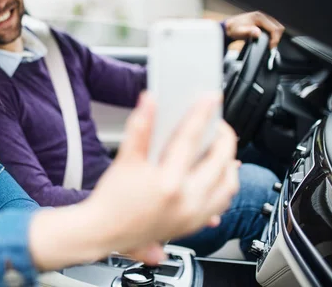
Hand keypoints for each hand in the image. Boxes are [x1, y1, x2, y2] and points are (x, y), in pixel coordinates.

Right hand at [85, 92, 239, 258]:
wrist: (103, 232)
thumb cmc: (111, 200)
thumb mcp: (125, 160)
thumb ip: (139, 127)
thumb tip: (149, 100)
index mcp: (168, 183)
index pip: (191, 140)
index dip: (202, 115)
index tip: (210, 100)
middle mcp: (186, 201)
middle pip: (219, 162)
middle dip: (223, 139)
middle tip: (216, 125)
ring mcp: (193, 216)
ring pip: (227, 186)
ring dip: (228, 164)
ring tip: (219, 149)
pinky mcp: (193, 225)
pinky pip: (221, 204)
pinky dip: (224, 186)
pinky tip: (218, 175)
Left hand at [224, 11, 284, 47]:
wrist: (229, 27)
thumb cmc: (234, 29)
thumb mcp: (239, 32)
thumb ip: (249, 32)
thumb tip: (258, 33)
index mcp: (259, 17)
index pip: (274, 28)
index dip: (274, 38)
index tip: (271, 46)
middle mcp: (263, 16)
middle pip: (278, 27)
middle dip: (276, 38)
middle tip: (271, 46)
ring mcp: (264, 19)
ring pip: (277, 28)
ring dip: (275, 36)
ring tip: (269, 44)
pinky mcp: (264, 22)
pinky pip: (273, 28)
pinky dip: (273, 35)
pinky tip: (268, 40)